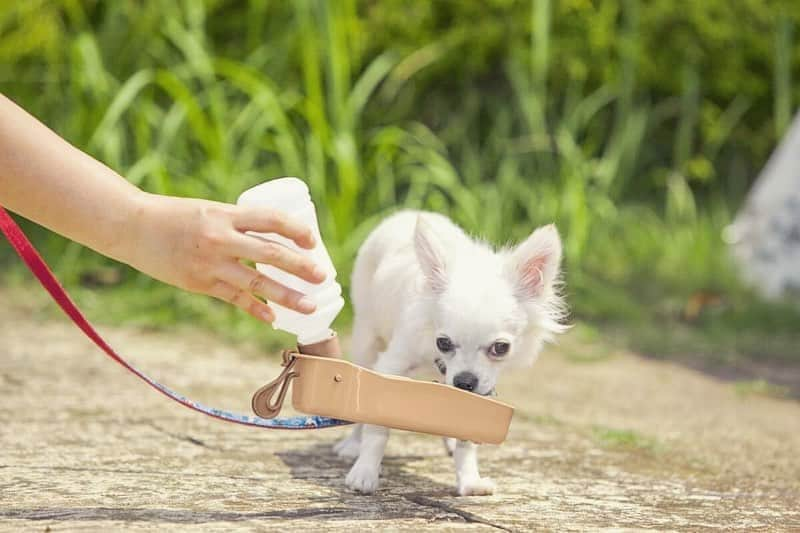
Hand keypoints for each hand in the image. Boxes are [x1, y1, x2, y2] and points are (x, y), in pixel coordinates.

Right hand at [123, 192, 325, 322]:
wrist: (133, 228)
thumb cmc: (175, 216)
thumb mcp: (210, 211)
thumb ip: (237, 225)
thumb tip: (270, 242)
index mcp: (226, 214)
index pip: (272, 220)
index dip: (296, 230)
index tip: (313, 240)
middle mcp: (221, 238)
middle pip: (271, 253)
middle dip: (301, 266)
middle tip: (322, 276)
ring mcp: (211, 263)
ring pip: (257, 282)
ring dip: (287, 295)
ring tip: (309, 305)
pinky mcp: (200, 283)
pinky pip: (235, 299)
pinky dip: (256, 309)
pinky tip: (273, 318)